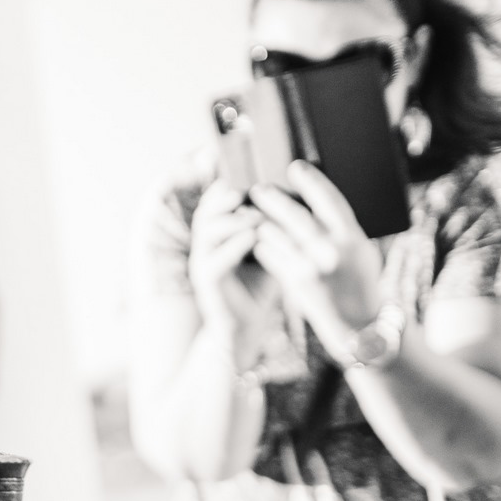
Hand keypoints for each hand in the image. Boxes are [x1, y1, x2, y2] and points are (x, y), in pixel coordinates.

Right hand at [187, 180, 277, 364]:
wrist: (248, 326)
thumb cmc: (262, 285)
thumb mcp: (271, 249)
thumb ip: (275, 227)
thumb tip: (298, 197)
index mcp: (218, 233)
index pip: (215, 203)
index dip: (226, 187)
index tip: (246, 174)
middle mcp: (205, 244)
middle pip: (206, 212)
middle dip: (224, 198)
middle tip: (246, 189)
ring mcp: (202, 262)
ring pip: (206, 232)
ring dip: (231, 220)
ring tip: (256, 214)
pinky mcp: (206, 281)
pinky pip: (214, 259)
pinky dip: (233, 247)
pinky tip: (252, 238)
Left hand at [250, 161, 385, 348]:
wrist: (357, 323)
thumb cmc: (360, 279)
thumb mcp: (360, 249)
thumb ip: (341, 226)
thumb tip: (317, 197)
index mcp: (352, 238)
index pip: (329, 200)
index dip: (311, 181)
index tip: (295, 167)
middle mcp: (330, 251)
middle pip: (295, 215)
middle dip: (273, 199)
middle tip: (257, 187)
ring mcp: (310, 267)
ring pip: (277, 235)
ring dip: (261, 221)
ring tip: (249, 210)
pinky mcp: (293, 281)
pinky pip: (271, 255)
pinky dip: (263, 243)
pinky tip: (257, 235)